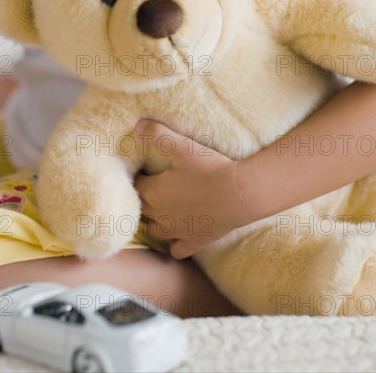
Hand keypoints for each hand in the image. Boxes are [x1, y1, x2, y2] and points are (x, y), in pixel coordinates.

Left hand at [134, 120, 251, 258]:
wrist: (240, 193)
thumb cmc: (210, 168)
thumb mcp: (183, 146)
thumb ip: (158, 134)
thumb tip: (138, 124)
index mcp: (153, 192)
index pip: (135, 185)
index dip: (141, 177)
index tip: (149, 172)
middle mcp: (159, 215)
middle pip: (142, 209)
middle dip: (146, 199)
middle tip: (158, 189)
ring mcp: (175, 232)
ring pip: (155, 231)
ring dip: (157, 222)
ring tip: (167, 211)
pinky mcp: (193, 243)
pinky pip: (176, 250)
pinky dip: (175, 244)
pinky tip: (181, 234)